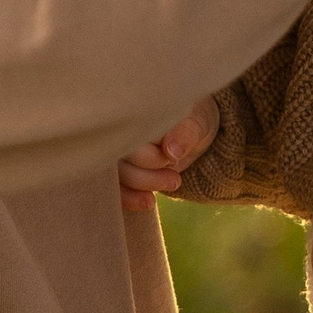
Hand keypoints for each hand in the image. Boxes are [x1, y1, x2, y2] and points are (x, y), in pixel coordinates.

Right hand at [119, 99, 219, 213]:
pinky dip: (130, 199)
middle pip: (121, 161)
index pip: (130, 138)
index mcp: (133, 110)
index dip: (152, 155)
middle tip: (176, 177)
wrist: (191, 132)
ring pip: (118, 176)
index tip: (173, 156)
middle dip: (149, 175)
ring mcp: (115, 150)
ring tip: (174, 182)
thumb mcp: (196, 122)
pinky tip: (149, 202)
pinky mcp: (119, 170)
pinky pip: (116, 188)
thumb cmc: (192, 120)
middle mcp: (118, 129)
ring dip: (144, 186)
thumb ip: (185, 133)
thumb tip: (171, 151)